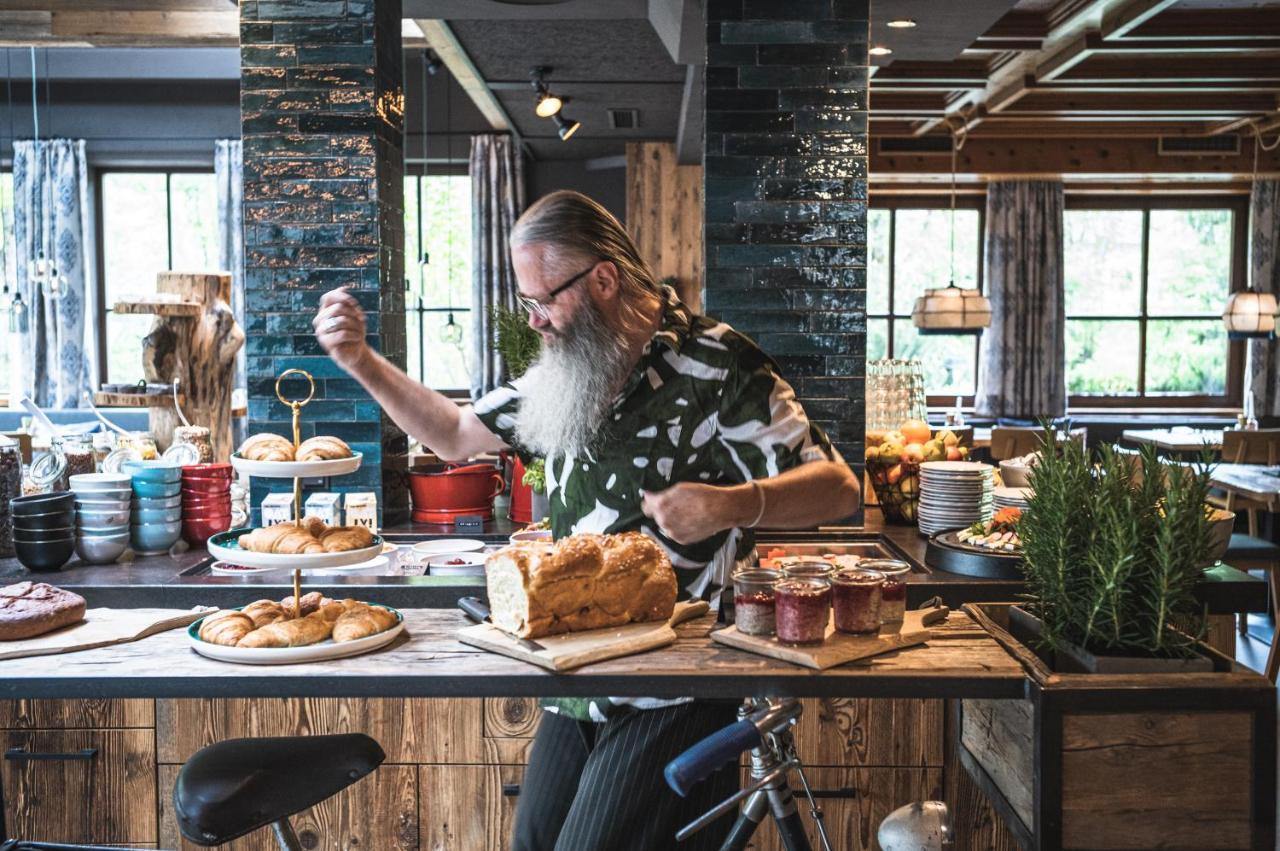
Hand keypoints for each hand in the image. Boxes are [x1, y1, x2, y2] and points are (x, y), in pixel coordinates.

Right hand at [313, 288, 370, 372]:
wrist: (355, 351)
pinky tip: (358, 338)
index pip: (328, 297)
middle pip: (338, 308)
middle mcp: (319, 320)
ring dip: (356, 325)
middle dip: (353, 314)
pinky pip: (343, 333)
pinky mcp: (326, 343)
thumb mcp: (354, 315)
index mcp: (324, 311)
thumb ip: (347, 302)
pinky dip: (354, 335)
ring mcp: (321, 331)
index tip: (354, 304)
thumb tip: (343, 287)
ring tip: (360, 331)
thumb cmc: (354, 331)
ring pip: (341, 320)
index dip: (342, 297)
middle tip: (361, 322)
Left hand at [640, 482, 754, 544]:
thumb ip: (660, 494)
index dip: (651, 503)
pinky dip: (681, 528)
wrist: (720, 510)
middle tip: (679, 505)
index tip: (655, 500)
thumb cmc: (702, 495)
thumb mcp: (679, 488)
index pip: (646, 508)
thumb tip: (647, 496)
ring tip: (688, 513)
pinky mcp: (682, 540)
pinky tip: (692, 521)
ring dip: (673, 521)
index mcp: (660, 506)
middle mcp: (663, 521)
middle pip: (658, 517)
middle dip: (664, 512)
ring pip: (667, 526)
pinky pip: (677, 533)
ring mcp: (672, 533)